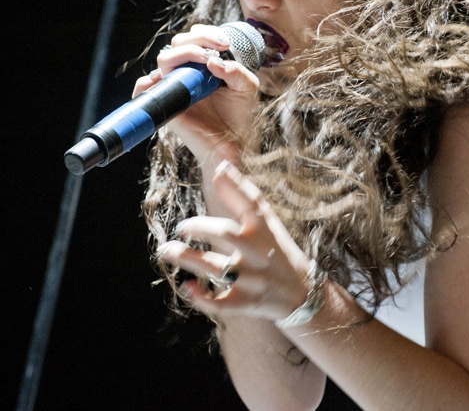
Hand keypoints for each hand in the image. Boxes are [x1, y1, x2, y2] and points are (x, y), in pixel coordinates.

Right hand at [132, 24, 260, 168]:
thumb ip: (237, 70)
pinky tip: (165, 79)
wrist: (233, 143)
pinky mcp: (166, 104)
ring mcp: (174, 87)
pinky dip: (146, 82)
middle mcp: (186, 72)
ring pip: (164, 59)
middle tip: (219, 47)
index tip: (225, 42)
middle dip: (199, 39)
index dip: (206, 33)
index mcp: (202, 64)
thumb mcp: (246, 87)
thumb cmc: (239, 115)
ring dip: (185, 53)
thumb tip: (213, 62)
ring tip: (206, 60)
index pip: (194, 38)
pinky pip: (143, 89)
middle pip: (178, 42)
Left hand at [158, 161, 313, 322]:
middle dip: (198, 227)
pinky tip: (188, 287)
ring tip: (166, 251)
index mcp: (265, 229)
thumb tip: (219, 166)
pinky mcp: (246, 303)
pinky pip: (219, 302)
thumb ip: (243, 197)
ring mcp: (253, 278)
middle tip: (180, 227)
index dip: (235, 185)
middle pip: (226, 234)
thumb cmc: (276, 251)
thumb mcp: (267, 223)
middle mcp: (259, 252)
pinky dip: (201, 297)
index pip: (252, 202)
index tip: (216, 171)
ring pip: (215, 267)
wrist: (302, 294)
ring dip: (187, 258)